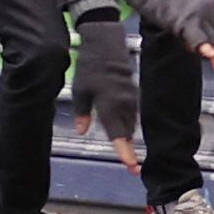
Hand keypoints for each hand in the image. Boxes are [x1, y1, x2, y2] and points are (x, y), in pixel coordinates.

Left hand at [68, 11, 141, 174]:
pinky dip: (126, 124)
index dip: (125, 153)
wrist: (107, 45)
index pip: (118, 135)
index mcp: (110, 106)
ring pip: (130, 125)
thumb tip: (81, 131)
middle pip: (127, 133)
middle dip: (127, 149)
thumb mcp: (80, 91)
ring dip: (126, 136)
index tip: (132, 167)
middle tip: (131, 167)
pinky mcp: (133, 94)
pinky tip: (121, 127)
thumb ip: (82, 113)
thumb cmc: (90, 68)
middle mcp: (124, 105)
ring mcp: (131, 99)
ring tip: (124, 150)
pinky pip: (131, 115)